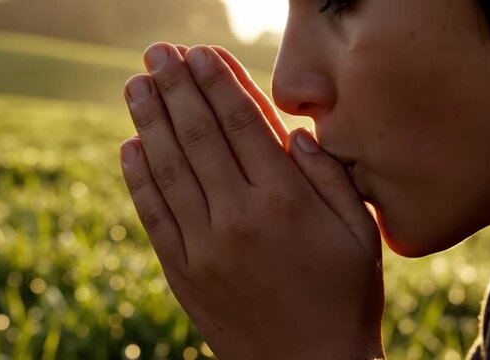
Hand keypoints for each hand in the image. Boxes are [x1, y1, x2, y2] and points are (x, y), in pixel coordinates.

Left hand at [120, 43, 384, 358]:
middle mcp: (238, 217)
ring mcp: (205, 247)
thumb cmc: (345, 297)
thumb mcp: (359, 233)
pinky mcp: (184, 273)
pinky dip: (139, 179)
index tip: (200, 53)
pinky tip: (130, 147)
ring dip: (149, 121)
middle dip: (176, 87)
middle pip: (198, 136)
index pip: (242, 124)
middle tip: (157, 53)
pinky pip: (154, 215)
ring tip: (135, 85)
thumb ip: (331, 178)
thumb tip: (296, 134)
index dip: (218, 83)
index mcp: (285, 201)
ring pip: (169, 169)